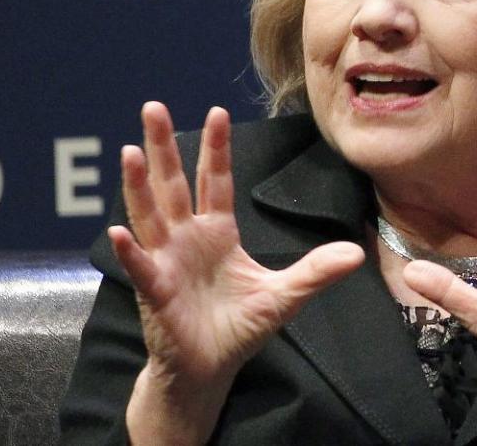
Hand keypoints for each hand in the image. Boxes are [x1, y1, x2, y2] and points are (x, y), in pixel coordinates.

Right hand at [109, 102, 364, 443]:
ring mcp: (167, 262)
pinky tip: (120, 232)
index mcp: (218, 232)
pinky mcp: (155, 292)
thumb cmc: (239, 328)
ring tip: (131, 151)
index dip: (216, 148)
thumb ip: (315, 271)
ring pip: (150, 215)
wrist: (210, 370)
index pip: (216, 181)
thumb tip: (356, 252)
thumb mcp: (284, 296)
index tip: (216, 112)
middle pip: (174, 184)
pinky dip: (131, 250)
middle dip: (163, 147)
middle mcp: (187, 238)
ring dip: (139, 185)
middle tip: (152, 107)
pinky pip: (141, 267)